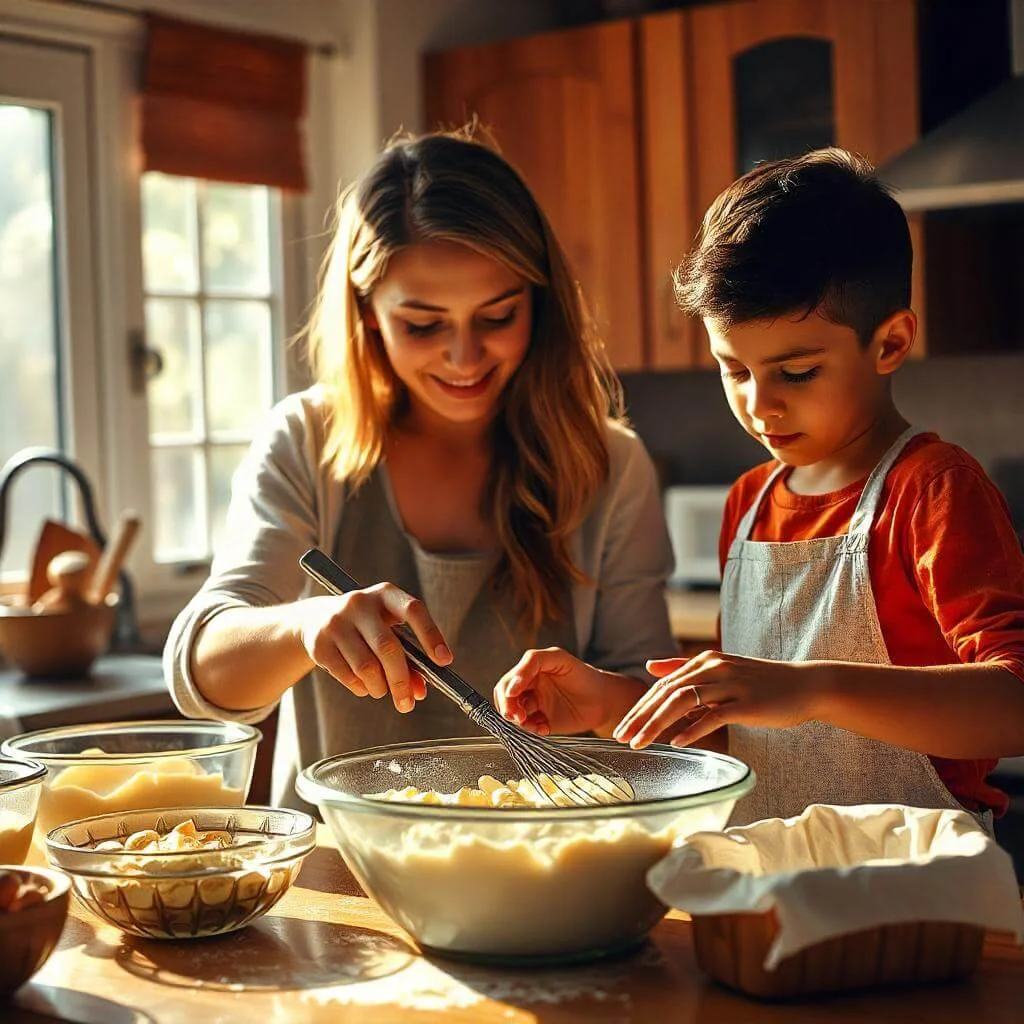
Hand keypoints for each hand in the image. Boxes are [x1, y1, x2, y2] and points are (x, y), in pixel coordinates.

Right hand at [295, 584, 450, 712]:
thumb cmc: (365, 627)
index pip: (413, 610)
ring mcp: (336, 622)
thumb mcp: (387, 631)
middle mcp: (360, 603)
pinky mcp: (319, 644)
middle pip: (388, 648)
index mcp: (385, 594)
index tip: (444, 661)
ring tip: (382, 690)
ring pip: (367, 667)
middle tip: (407, 703)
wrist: (314, 619)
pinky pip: (348, 676)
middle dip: (401, 680)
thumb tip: (419, 691)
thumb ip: (408, 658)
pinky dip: (361, 688)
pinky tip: (364, 685)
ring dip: (380, 687)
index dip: (431, 635)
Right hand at [493, 647, 636, 735]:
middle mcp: (529, 686)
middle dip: (508, 708)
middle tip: (518, 718)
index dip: (508, 690)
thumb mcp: (559, 659)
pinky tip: (544, 728)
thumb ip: (533, 662)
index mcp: (531, 669)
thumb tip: (511, 686)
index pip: (509, 679)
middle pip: (505, 697)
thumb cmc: (584, 675)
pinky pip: (527, 727)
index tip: (513, 697)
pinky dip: (532, 729)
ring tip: (536, 725)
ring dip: (520, 722)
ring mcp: (534, 704)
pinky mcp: (541, 721)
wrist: (604, 701)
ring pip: (514, 714)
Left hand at [612, 650, 818, 748]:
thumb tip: (650, 667)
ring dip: (657, 724)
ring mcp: (729, 684)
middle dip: (640, 717)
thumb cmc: (760, 683)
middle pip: (666, 693)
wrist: (804, 685)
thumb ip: (683, 669)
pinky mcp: (745, 702)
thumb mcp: (720, 670)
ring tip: (640, 743)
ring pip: (683, 702)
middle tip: (620, 738)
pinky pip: (713, 716)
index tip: (620, 728)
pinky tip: (676, 743)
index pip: (662, 686)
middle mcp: (712, 668)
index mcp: (703, 661)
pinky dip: (692, 729)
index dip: (639, 707)